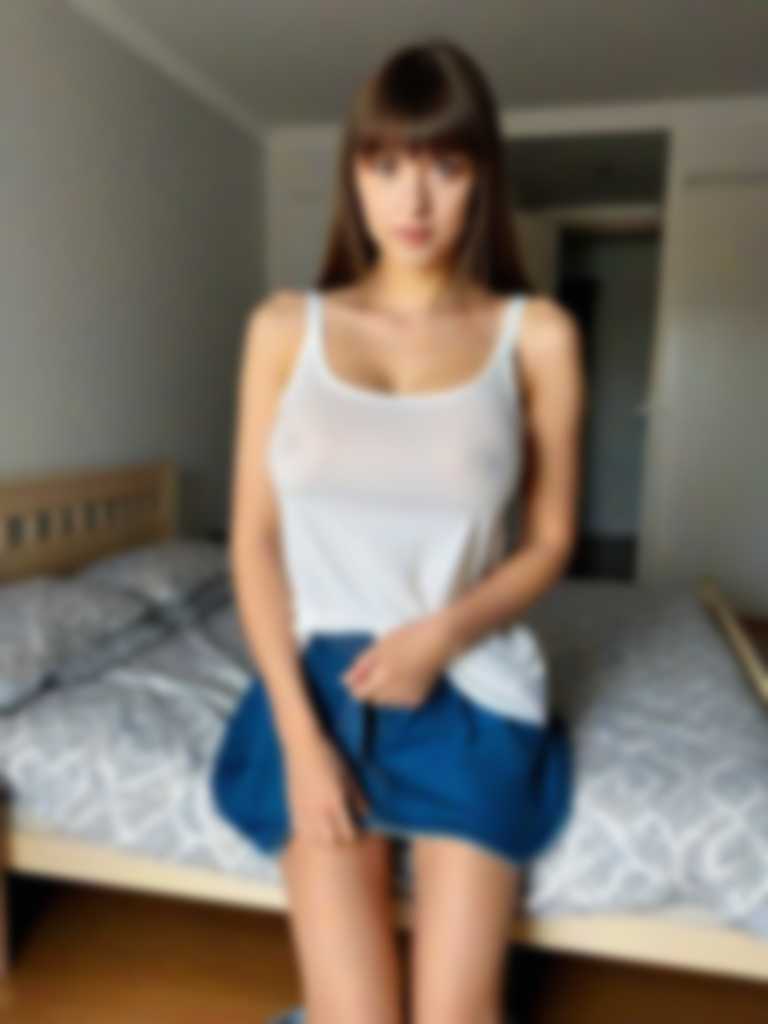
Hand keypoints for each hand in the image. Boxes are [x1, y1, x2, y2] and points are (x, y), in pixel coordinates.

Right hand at [284, 731, 369, 845]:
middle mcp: (319, 811)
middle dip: (340, 839)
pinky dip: (308, 833)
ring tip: (329, 831)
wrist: (303, 746)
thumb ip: (358, 798)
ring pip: (314, 839)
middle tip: (345, 831)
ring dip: (323, 839)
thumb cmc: (330, 757)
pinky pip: (300, 830)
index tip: (359, 829)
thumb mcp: (350, 776)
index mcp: (336, 803)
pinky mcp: (292, 807)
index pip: (348, 832)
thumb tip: (365, 814)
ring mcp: (304, 811)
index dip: (356, 834)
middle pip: (331, 840)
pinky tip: (314, 827)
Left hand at [341, 613, 456, 709]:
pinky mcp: (419, 700)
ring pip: (386, 702)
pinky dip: (399, 693)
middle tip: (384, 666)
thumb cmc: (409, 636)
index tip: (364, 672)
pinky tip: (408, 676)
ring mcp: (409, 698)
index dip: (358, 684)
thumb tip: (345, 682)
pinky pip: (400, 701)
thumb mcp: (381, 645)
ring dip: (385, 691)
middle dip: (372, 687)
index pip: (359, 694)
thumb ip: (362, 665)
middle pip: (373, 699)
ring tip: (398, 669)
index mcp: (384, 677)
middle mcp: (396, 693)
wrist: (442, 639)